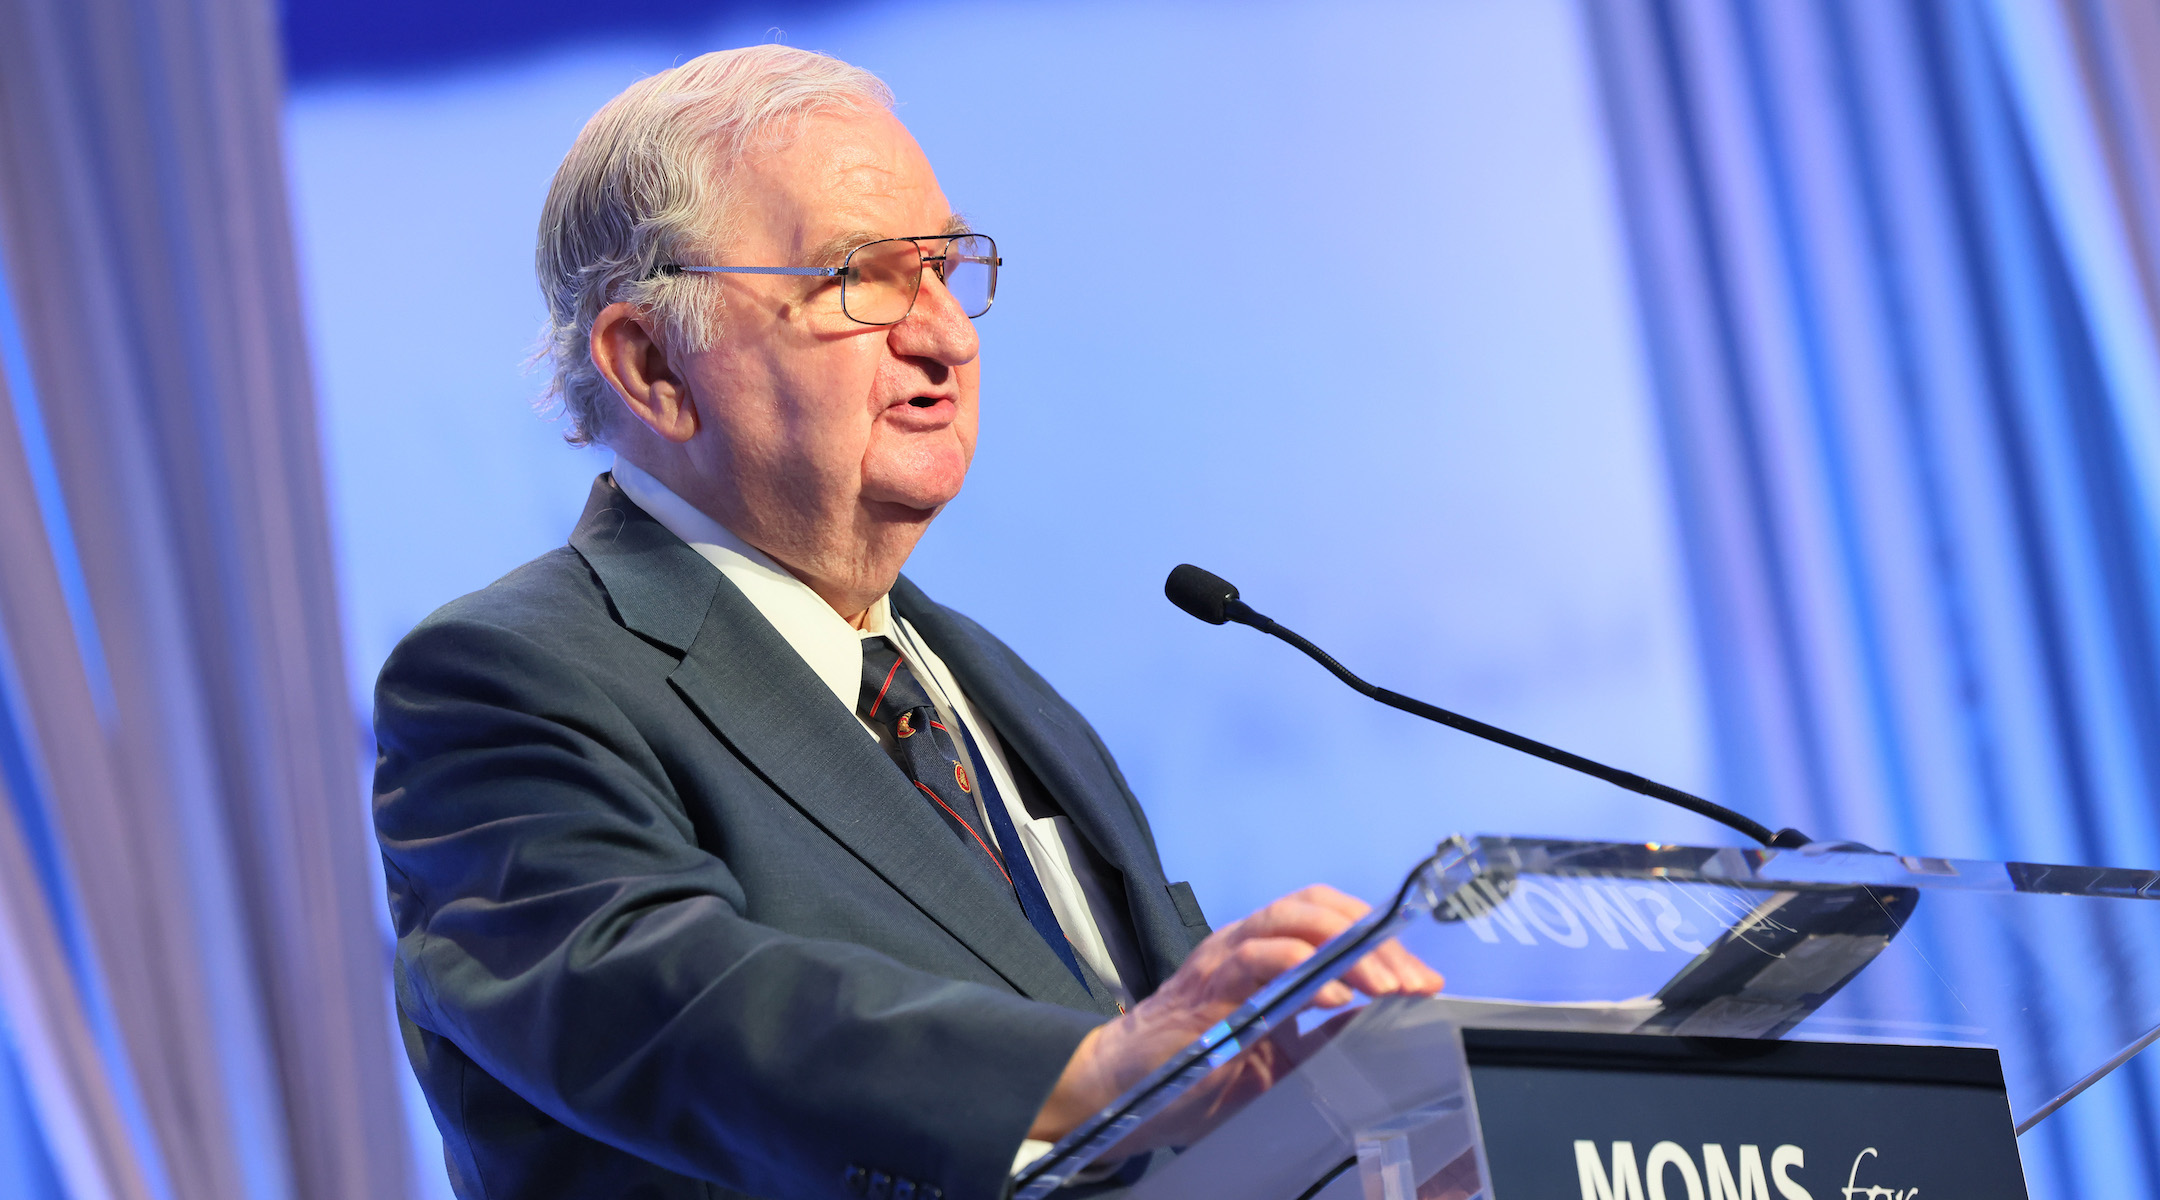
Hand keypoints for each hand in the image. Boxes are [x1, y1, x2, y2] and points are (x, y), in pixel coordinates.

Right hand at [1029, 884, 1441, 1147]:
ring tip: (1387, 986)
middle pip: (1319, 907)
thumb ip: (1324, 1039)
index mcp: (1264, 952)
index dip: (1381, 940)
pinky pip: (1260, 959)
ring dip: (1350, 949)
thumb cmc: (1197, 1072)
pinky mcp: (1206, 985)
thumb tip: (1384, 1028)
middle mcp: (1245, 942)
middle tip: (1413, 983)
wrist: (1123, 1093)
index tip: (1425, 980)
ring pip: (1294, 920)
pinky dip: (1303, 970)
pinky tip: (1336, 997)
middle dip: (1375, 940)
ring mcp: (1224, 957)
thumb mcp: (1280, 1059)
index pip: (1332, 919)